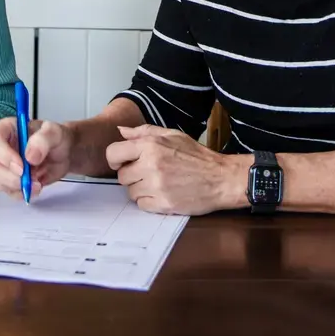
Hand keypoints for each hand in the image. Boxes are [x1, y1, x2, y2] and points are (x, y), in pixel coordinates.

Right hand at [0, 117, 73, 199]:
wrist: (64, 153)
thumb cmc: (56, 138)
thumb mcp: (55, 132)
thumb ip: (43, 140)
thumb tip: (30, 156)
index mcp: (6, 129)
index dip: (2, 154)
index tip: (21, 166)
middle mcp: (0, 148)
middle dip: (8, 176)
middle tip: (29, 179)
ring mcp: (3, 166)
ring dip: (16, 186)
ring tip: (37, 182)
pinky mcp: (10, 180)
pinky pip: (8, 191)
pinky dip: (21, 193)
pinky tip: (35, 187)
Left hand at [106, 125, 247, 215]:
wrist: (221, 178)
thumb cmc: (197, 156)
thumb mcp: (172, 135)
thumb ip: (144, 132)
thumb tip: (121, 130)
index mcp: (150, 145)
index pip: (113, 153)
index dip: (116, 159)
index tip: (123, 162)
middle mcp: (151, 165)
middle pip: (122, 176)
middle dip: (132, 175)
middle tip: (149, 173)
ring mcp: (157, 186)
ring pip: (131, 192)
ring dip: (141, 189)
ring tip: (159, 183)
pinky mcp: (163, 204)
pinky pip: (142, 205)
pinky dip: (150, 201)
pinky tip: (163, 193)